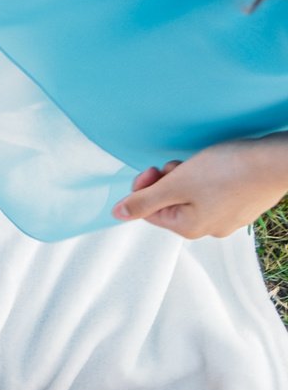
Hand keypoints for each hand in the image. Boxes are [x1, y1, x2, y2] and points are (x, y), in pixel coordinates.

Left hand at [112, 135, 287, 238]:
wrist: (276, 162)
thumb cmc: (227, 172)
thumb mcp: (176, 183)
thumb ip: (144, 200)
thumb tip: (117, 214)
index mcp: (189, 228)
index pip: (149, 211)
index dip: (145, 187)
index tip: (154, 168)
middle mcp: (209, 228)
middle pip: (171, 202)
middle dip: (169, 180)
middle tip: (180, 165)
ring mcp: (229, 217)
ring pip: (192, 194)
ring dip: (187, 176)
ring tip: (202, 164)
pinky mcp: (243, 203)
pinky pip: (214, 191)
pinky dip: (208, 177)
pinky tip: (219, 166)